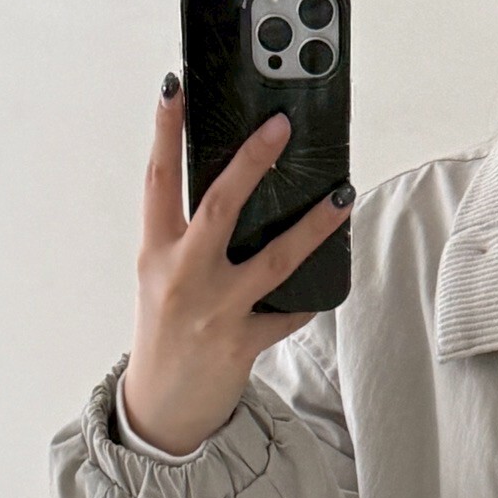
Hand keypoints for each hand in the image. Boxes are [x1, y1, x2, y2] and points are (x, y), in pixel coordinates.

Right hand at [121, 76, 352, 456]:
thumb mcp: (160, 279)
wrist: (162, 408)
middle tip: (280, 126)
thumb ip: (185, 237)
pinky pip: (287, 314)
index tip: (175, 89)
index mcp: (155, 254)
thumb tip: (232, 192)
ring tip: (342, 196)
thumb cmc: (165, 335)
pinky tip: (328, 280)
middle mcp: (182, 277)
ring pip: (273, 258)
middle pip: (220, 206)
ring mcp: (214, 311)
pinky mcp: (241, 343)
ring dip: (313, 225)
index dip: (165, 131)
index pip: (158, 180)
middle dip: (252, 161)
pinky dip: (308, 299)